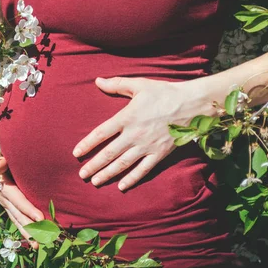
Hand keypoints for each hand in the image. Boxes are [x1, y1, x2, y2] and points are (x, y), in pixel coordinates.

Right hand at [0, 157, 43, 248]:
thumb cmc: (1, 155)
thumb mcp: (0, 155)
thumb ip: (1, 160)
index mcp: (2, 186)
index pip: (17, 199)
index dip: (28, 209)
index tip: (40, 218)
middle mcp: (2, 197)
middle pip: (17, 215)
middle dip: (29, 228)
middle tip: (42, 240)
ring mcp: (5, 203)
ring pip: (16, 220)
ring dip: (27, 234)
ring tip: (38, 246)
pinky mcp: (9, 205)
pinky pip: (16, 219)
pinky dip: (25, 230)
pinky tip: (33, 240)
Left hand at [73, 76, 209, 190]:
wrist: (192, 105)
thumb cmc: (163, 93)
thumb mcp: (138, 84)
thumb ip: (116, 84)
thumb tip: (96, 80)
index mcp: (127, 117)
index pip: (101, 133)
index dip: (87, 144)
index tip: (76, 153)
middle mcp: (134, 134)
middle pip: (109, 153)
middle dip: (94, 165)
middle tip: (82, 175)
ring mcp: (147, 146)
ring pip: (123, 164)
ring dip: (108, 174)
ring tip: (95, 182)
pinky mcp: (160, 154)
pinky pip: (143, 170)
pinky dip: (132, 179)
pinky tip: (121, 187)